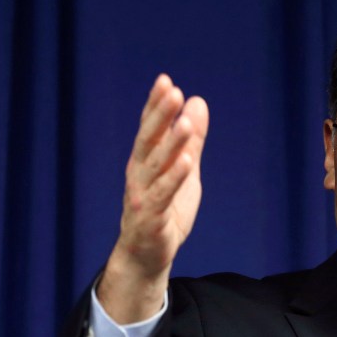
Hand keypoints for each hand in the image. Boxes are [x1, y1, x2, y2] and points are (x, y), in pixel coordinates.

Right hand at [98, 74, 209, 322]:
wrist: (146, 256)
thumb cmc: (164, 211)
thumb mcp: (183, 171)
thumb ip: (190, 140)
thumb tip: (198, 102)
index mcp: (144, 162)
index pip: (149, 128)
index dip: (155, 105)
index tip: (165, 81)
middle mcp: (138, 175)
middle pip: (148, 140)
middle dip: (159, 115)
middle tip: (171, 91)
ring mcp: (142, 196)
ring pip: (156, 165)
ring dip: (171, 143)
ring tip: (185, 122)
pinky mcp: (151, 218)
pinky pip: (163, 195)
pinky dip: (174, 178)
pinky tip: (186, 161)